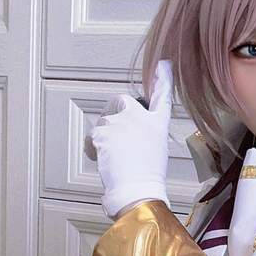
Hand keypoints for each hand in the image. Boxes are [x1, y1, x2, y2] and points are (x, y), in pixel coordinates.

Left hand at [87, 59, 174, 219]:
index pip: (162, 97)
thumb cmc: (147, 177)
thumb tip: (130, 132)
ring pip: (103, 123)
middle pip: (119, 103)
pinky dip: (93, 150)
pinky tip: (104, 162)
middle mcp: (140, 117)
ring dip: (104, 138)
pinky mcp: (102, 132)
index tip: (164, 65)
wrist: (137, 189)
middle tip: (116, 140)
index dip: (163, 80)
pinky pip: (92, 138)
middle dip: (113, 116)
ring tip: (114, 159)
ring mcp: (120, 122)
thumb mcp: (155, 150)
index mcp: (158, 123)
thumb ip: (144, 132)